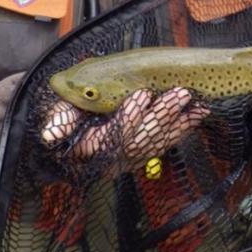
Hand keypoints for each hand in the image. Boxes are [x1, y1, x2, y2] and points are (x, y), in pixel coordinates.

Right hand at [42, 88, 209, 166]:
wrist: (75, 130)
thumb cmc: (70, 117)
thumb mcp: (60, 115)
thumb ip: (59, 122)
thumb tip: (52, 135)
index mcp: (95, 149)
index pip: (116, 137)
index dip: (130, 117)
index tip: (141, 94)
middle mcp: (116, 158)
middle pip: (142, 140)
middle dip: (162, 116)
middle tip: (179, 93)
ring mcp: (134, 156)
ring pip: (159, 141)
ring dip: (178, 120)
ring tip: (191, 98)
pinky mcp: (147, 151)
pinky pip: (168, 141)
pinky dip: (185, 126)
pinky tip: (199, 112)